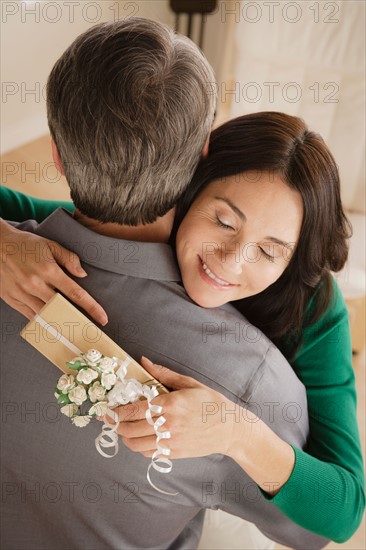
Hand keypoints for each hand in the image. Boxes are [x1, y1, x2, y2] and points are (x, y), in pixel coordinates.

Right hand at [0, 219, 107, 324]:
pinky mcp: (12, 299)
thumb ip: (69, 259)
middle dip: (76, 319)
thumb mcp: (50, 245)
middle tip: (89, 329)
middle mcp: (35, 284)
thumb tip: (83, 274)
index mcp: (49, 270)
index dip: (91, 308)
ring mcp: (22, 293)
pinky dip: (42, 321)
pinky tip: (51, 324)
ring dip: (59, 323)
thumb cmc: (26, 245)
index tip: (102, 318)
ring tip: (71, 330)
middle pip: (61, 309)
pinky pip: (30, 316)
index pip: (75, 293)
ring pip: (45, 316)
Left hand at [108, 357, 240, 458]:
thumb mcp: (188, 383)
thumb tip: (143, 361)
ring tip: (123, 430)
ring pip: (136, 445)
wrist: (230, 428)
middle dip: (116, 425)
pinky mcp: (174, 453)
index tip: (108, 410)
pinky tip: (140, 439)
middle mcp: (167, 424)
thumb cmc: (210, 402)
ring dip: (125, 438)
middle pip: (130, 429)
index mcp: (170, 404)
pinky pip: (148, 454)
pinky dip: (139, 447)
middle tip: (111, 420)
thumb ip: (163, 374)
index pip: (133, 410)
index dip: (116, 411)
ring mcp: (170, 441)